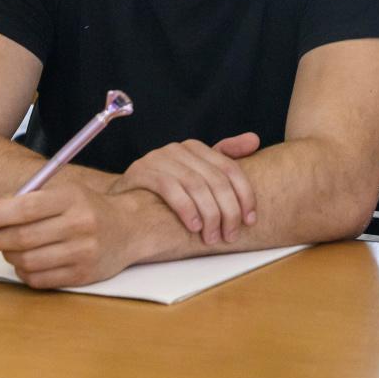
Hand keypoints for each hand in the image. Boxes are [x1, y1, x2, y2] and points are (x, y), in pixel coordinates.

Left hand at [0, 170, 136, 288]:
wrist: (130, 229)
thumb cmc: (86, 208)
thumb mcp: (59, 194)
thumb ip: (19, 198)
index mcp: (72, 198)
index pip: (25, 207)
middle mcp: (80, 224)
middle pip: (22, 237)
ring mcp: (83, 252)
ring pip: (27, 261)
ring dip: (9, 256)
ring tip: (10, 248)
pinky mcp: (83, 275)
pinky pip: (39, 279)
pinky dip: (24, 272)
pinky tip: (27, 262)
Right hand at [110, 132, 259, 244]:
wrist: (124, 197)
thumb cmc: (165, 189)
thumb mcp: (196, 173)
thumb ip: (225, 157)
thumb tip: (255, 140)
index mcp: (196, 148)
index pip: (230, 169)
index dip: (245, 195)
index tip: (251, 220)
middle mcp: (179, 149)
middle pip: (215, 179)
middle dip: (228, 211)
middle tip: (231, 235)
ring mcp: (159, 158)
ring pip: (196, 185)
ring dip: (209, 215)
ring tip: (212, 237)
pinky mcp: (142, 171)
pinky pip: (170, 189)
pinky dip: (186, 208)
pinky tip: (193, 226)